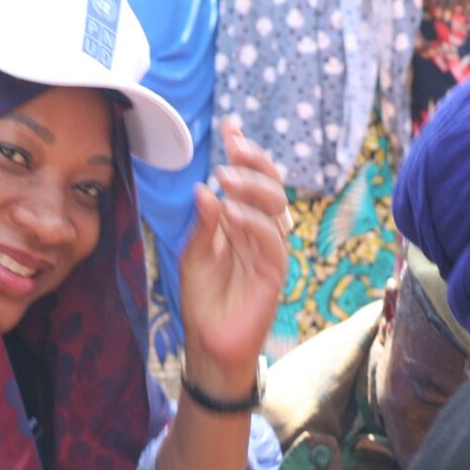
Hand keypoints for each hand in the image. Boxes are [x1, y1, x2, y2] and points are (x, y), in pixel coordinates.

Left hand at [177, 119, 289, 392]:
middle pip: (271, 186)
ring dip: (252, 188)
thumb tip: (204, 187)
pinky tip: (231, 213)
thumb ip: (202, 223)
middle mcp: (260, 232)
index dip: (244, 151)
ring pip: (276, 208)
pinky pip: (272, 242)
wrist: (209, 343)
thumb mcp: (194, 254)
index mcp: (242, 222)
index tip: (231, 125)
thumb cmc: (203, 299)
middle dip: (254, 162)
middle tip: (233, 147)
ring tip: (226, 177)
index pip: (250, 179)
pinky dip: (252, 223)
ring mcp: (270, 251)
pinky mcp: (274, 273)